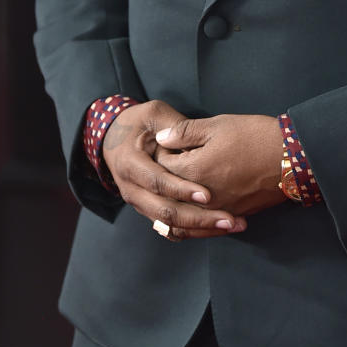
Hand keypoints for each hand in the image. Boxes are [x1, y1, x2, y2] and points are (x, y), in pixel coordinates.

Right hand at [102, 99, 247, 239]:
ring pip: (169, 225)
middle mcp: (132, 189)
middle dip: (198, 218)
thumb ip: (175, 127)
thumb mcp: (155, 115)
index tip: (208, 194)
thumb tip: (195, 141)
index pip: (157, 182)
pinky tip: (217, 228)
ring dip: (201, 228)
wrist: (114, 138)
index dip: (181, 190)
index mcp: (131, 164)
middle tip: (229, 219)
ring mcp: (140, 203)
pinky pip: (171, 228)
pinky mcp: (150, 210)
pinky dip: (194, 231)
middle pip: (164, 212)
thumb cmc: (139, 123)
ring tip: (231, 224)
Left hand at [154, 113, 284, 217]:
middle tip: (170, 164)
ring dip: (176, 204)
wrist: (291, 158)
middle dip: (165, 179)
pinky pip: (204, 225)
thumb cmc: (254, 137)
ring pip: (184, 215)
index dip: (162, 153)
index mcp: (193, 171)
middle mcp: (200, 197)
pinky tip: (193, 212)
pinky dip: (193, 221)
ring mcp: (216, 210)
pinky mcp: (231, 215)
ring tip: (174, 191)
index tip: (167, 144)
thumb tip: (161, 138)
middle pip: (169, 193)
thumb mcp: (217, 125)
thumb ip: (185, 132)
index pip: (161, 166)